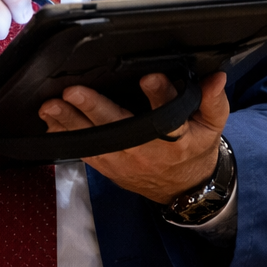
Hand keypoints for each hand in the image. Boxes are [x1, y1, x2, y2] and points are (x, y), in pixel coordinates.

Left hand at [38, 71, 228, 203]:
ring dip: (69, 122)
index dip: (160, 95)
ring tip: (50, 106)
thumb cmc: (195, 149)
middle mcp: (146, 151)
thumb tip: (216, 77)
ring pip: (94, 140)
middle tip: (73, 92)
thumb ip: (213, 101)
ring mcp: (123, 161)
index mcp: (176, 139)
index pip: (169, 114)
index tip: (150, 78)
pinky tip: (50, 122)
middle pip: (119, 128)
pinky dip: (65, 137)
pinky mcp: (108, 166)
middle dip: (94, 109)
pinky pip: (85, 153)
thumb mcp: (212, 126)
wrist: (183, 189)